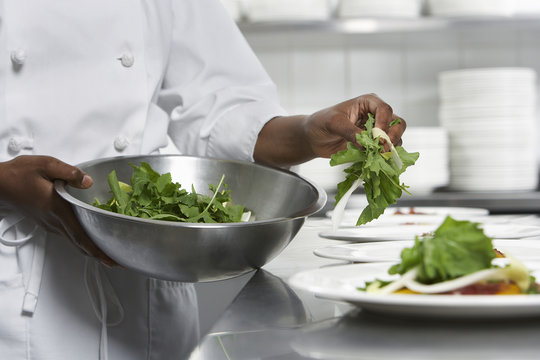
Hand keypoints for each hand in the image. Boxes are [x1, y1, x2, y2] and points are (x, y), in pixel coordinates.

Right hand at [0, 155, 115, 266]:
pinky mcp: (46, 222)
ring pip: (74, 241)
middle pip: (80, 243)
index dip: (97, 250)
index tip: (111, 259)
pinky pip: (68, 235)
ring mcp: (49, 224)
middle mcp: (54, 221)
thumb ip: (69, 173)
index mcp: (57, 209)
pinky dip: (81, 241)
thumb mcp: (46, 165)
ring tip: (107, 253)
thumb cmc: (19, 174)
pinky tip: (89, 239)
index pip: (80, 235)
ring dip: (91, 249)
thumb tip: (88, 181)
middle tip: (117, 262)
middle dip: (99, 255)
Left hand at [303, 93, 405, 157]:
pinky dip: (384, 156)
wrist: (313, 138)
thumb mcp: (333, 123)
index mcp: (368, 103)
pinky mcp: (373, 146)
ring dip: (390, 148)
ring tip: (378, 155)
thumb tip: (365, 144)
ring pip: (395, 138)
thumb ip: (349, 131)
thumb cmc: (321, 123)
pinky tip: (376, 160)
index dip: (384, 123)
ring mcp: (376, 131)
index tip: (377, 136)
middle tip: (383, 148)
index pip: (384, 110)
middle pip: (397, 123)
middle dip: (393, 136)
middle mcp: (375, 115)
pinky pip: (386, 151)